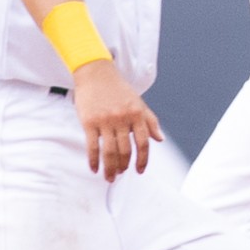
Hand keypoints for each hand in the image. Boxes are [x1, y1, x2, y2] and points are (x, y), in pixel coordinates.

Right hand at [69, 59, 162, 181]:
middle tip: (120, 174)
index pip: (143, 143)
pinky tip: (94, 168)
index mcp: (137, 115)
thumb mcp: (138, 103)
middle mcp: (122, 119)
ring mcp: (105, 121)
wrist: (96, 73)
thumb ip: (150, 121)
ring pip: (109, 151)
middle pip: (125, 150)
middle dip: (123, 166)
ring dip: (110, 168)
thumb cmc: (118, 89)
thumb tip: (160, 139)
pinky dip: (93, 160)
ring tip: (109, 176)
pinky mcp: (89, 122)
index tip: (139, 171)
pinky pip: (92, 146)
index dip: (142, 160)